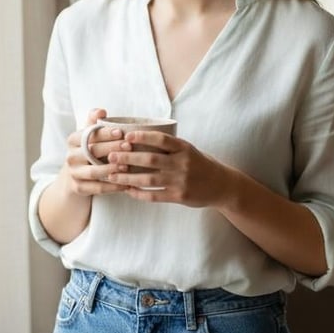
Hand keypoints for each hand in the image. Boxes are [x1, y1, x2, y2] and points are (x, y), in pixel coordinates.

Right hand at [59, 109, 127, 196]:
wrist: (74, 177)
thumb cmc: (88, 151)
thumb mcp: (89, 136)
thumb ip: (94, 123)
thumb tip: (101, 111)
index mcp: (73, 140)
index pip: (88, 134)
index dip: (104, 133)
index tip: (121, 132)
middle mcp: (70, 157)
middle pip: (91, 151)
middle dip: (111, 148)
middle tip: (129, 146)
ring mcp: (74, 173)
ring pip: (94, 171)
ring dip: (111, 169)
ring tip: (128, 166)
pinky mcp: (78, 188)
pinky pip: (97, 188)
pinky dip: (112, 187)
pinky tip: (127, 184)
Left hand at [105, 131, 235, 207]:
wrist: (222, 186)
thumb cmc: (201, 164)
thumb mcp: (189, 150)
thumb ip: (170, 146)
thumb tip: (139, 137)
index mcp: (184, 148)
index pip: (161, 140)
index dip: (142, 137)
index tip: (126, 136)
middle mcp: (183, 163)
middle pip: (150, 159)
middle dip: (128, 157)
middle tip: (111, 155)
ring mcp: (181, 181)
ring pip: (149, 179)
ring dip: (128, 177)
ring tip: (112, 175)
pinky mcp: (179, 196)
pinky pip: (155, 195)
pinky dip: (139, 193)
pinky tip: (127, 191)